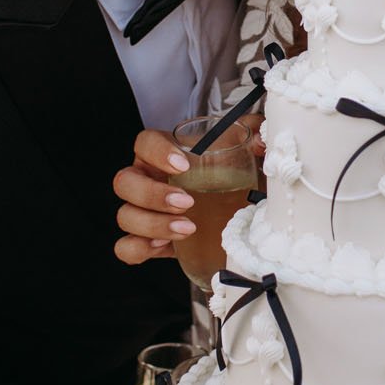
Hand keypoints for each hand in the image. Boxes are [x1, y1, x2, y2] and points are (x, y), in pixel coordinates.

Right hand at [113, 119, 262, 264]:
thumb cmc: (235, 176)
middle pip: (125, 181)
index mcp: (164, 154)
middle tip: (187, 203)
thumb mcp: (247, 153)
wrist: (237, 212)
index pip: (144, 142)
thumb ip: (255, 135)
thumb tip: (260, 143)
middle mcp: (147, 180)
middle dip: (152, 194)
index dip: (156, 152)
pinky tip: (163, 247)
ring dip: (152, 224)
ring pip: (124, 215)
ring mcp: (142, 211)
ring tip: (187, 228)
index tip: (183, 164)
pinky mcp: (147, 241)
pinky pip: (126, 247)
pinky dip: (139, 249)